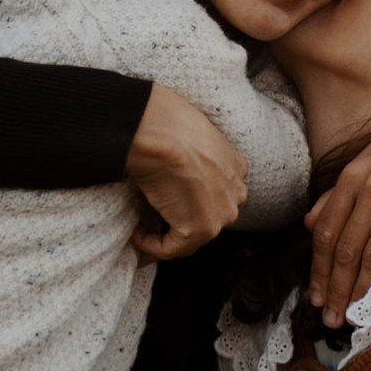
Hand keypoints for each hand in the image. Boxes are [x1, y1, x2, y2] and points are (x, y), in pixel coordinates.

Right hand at [127, 82, 250, 257]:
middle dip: (180, 221)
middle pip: (208, 218)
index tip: (164, 200)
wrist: (158, 132)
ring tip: (138, 229)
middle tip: (149, 219)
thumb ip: (190, 150)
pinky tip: (134, 234)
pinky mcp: (199, 230)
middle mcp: (235, 194)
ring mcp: (220, 214)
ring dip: (163, 235)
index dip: (189, 201)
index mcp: (235, 167)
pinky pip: (170, 249)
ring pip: (191, 236)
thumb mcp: (187, 131)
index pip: (216, 194)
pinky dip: (149, 246)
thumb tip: (168, 158)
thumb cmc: (164, 121)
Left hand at [306, 110, 370, 324]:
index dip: (318, 269)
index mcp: (355, 174)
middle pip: (347, 250)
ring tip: (355, 315)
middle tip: (331, 317)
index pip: (327, 232)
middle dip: (336, 289)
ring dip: (362, 293)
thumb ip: (340, 192)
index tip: (315, 295)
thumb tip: (309, 223)